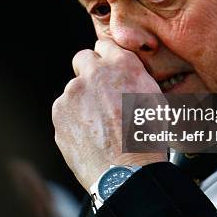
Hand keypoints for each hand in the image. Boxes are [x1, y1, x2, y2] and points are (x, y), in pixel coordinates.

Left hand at [52, 38, 165, 190]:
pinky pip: (65, 109)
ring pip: (74, 87)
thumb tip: (127, 68)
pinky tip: (90, 134)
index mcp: (122, 65)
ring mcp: (73, 93)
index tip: (109, 68)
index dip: (108, 58)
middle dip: (90, 72)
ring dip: (83, 99)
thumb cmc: (147, 139)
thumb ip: (136, 75)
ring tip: (100, 124)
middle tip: (102, 94)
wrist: (126, 173)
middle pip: (84, 59)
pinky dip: (74, 118)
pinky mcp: (59, 113)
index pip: (105, 44)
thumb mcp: (156, 98)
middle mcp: (95, 73)